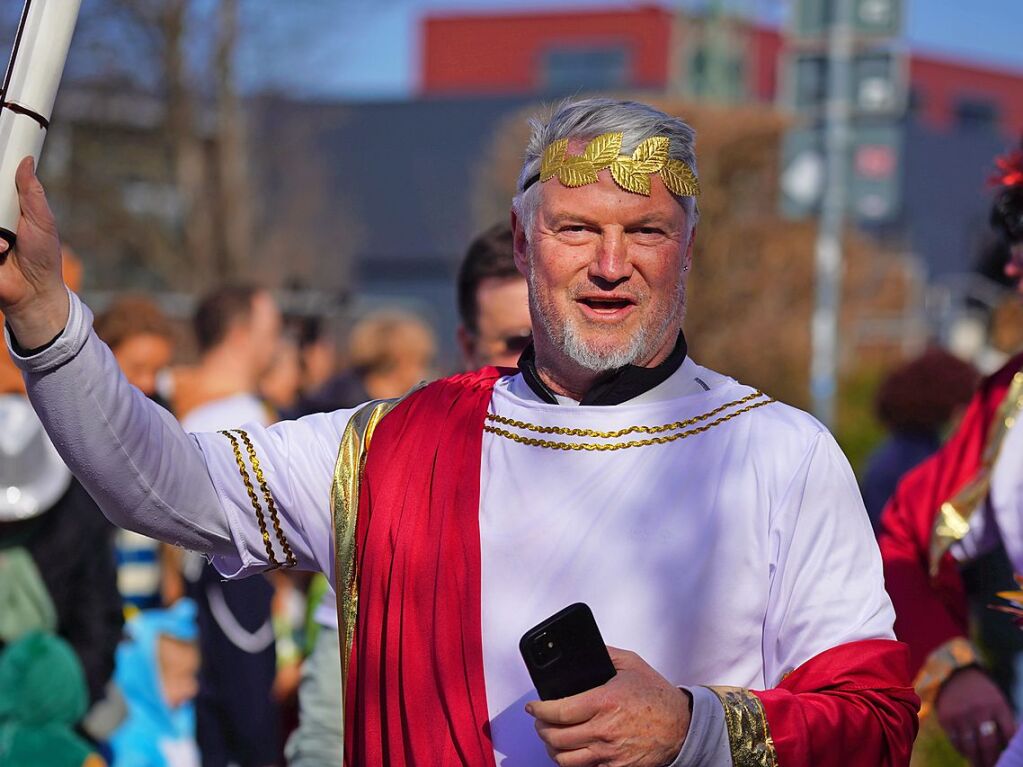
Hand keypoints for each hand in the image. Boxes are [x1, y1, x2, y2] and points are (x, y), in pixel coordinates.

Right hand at [0, 157, 68, 347]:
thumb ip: (32, 192)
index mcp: (3, 207)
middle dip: (1, 212)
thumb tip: (26, 161)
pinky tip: (0, 253)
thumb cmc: (43, 257)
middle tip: (8, 233)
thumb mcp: (42, 221)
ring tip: (5, 245)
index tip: (3, 180)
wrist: (35, 292)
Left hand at [526, 647, 690, 766]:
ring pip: (565, 759)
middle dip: (541, 728)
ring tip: (551, 738)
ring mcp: (609, 753)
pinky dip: (571, 762)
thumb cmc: (656, 695)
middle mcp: (604, 730)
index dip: (539, 710)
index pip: (558, 711)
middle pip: (556, 737)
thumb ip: (605, 653)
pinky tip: (570, 752)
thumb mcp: (631, 664)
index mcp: (604, 701)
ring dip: (552, 748)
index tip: (533, 707)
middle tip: (540, 721)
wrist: (682, 726)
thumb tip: (583, 649)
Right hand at [937, 666, 1015, 766]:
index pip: (1008, 736)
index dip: (1009, 752)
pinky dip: (962, 751)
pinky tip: (967, 754)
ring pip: (970, 746)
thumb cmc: (982, 694)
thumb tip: (1008, 748)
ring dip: (976, 760)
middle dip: (992, 760)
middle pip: (988, 744)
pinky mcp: (945, 718)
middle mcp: (978, 710)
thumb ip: (1004, 723)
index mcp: (997, 706)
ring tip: (980, 766)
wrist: (954, 675)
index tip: (1008, 761)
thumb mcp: (997, 702)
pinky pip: (955, 742)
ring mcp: (960, 714)